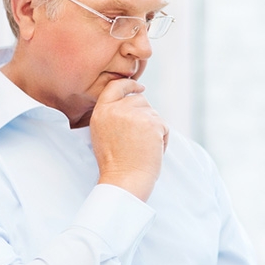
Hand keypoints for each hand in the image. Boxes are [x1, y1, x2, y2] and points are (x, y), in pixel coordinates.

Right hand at [89, 78, 168, 200]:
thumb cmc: (116, 164)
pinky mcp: (151, 123)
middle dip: (145, 116)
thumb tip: (134, 100)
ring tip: (142, 148)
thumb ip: (113, 115)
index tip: (140, 87)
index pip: (115, 86)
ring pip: (154, 113)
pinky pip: (163, 126)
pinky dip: (162, 139)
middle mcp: (116, 109)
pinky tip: (151, 151)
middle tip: (139, 140)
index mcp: (101, 112)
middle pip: (140, 100)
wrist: (124, 180)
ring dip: (154, 130)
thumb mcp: (103, 134)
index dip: (130, 85)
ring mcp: (134, 114)